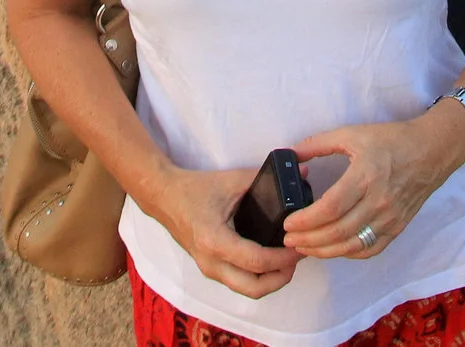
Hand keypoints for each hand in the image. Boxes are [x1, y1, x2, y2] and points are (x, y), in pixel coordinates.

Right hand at [141, 165, 300, 298]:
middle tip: (296, 258)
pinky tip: (269, 259)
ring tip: (286, 260)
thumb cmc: (195, 189)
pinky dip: (257, 277)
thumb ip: (264, 178)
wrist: (164, 197)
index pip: (257, 262)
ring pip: (246, 290)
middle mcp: (211, 262)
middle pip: (254, 288)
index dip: (283, 258)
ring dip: (270, 281)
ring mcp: (209, 269)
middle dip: (281, 277)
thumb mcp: (231, 180)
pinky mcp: (210, 269)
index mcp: (215, 241)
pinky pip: (238, 282)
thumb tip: (300, 173)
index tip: (299, 247)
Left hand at [283, 107, 464, 260]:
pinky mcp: (397, 227)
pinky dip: (348, 253)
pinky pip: (369, 249)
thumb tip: (293, 153)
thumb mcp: (353, 133)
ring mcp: (390, 218)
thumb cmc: (392, 140)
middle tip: (288, 239)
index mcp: (366, 175)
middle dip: (309, 239)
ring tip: (304, 247)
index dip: (306, 220)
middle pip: (338, 231)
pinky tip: (332, 248)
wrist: (431, 151)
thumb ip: (319, 143)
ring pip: (352, 245)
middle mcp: (379, 201)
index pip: (331, 207)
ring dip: (324, 251)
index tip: (288, 223)